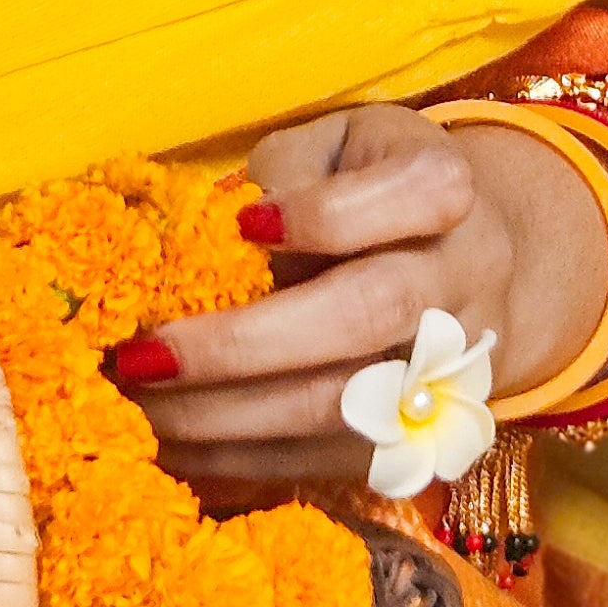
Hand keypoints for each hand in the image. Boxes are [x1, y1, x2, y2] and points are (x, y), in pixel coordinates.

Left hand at [129, 104, 607, 490]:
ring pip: (348, 409)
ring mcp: (449, 370)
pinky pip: (329, 462)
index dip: (327, 217)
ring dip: (228, 416)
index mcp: (447, 187)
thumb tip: (210, 243)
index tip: (243, 225)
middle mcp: (463, 279)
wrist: (470, 263)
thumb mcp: (334, 144)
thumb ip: (283, 175)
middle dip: (246, 344)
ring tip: (137, 404)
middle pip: (369, 316)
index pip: (412, 196)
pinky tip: (170, 441)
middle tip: (142, 353)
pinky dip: (241, 458)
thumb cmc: (369, 183)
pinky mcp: (418, 440)